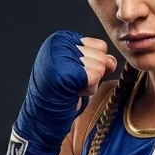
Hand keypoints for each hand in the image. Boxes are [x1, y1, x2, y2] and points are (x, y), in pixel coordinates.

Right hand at [22, 31, 115, 145]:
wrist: (43, 115)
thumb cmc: (61, 93)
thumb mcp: (82, 71)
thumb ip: (99, 60)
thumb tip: (111, 61)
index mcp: (61, 38)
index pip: (100, 46)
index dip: (94, 65)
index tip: (75, 73)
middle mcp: (59, 42)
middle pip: (102, 55)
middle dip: (93, 74)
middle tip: (73, 82)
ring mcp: (62, 56)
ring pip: (100, 66)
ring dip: (90, 83)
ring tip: (72, 86)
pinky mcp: (66, 71)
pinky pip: (95, 77)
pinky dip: (88, 89)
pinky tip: (73, 91)